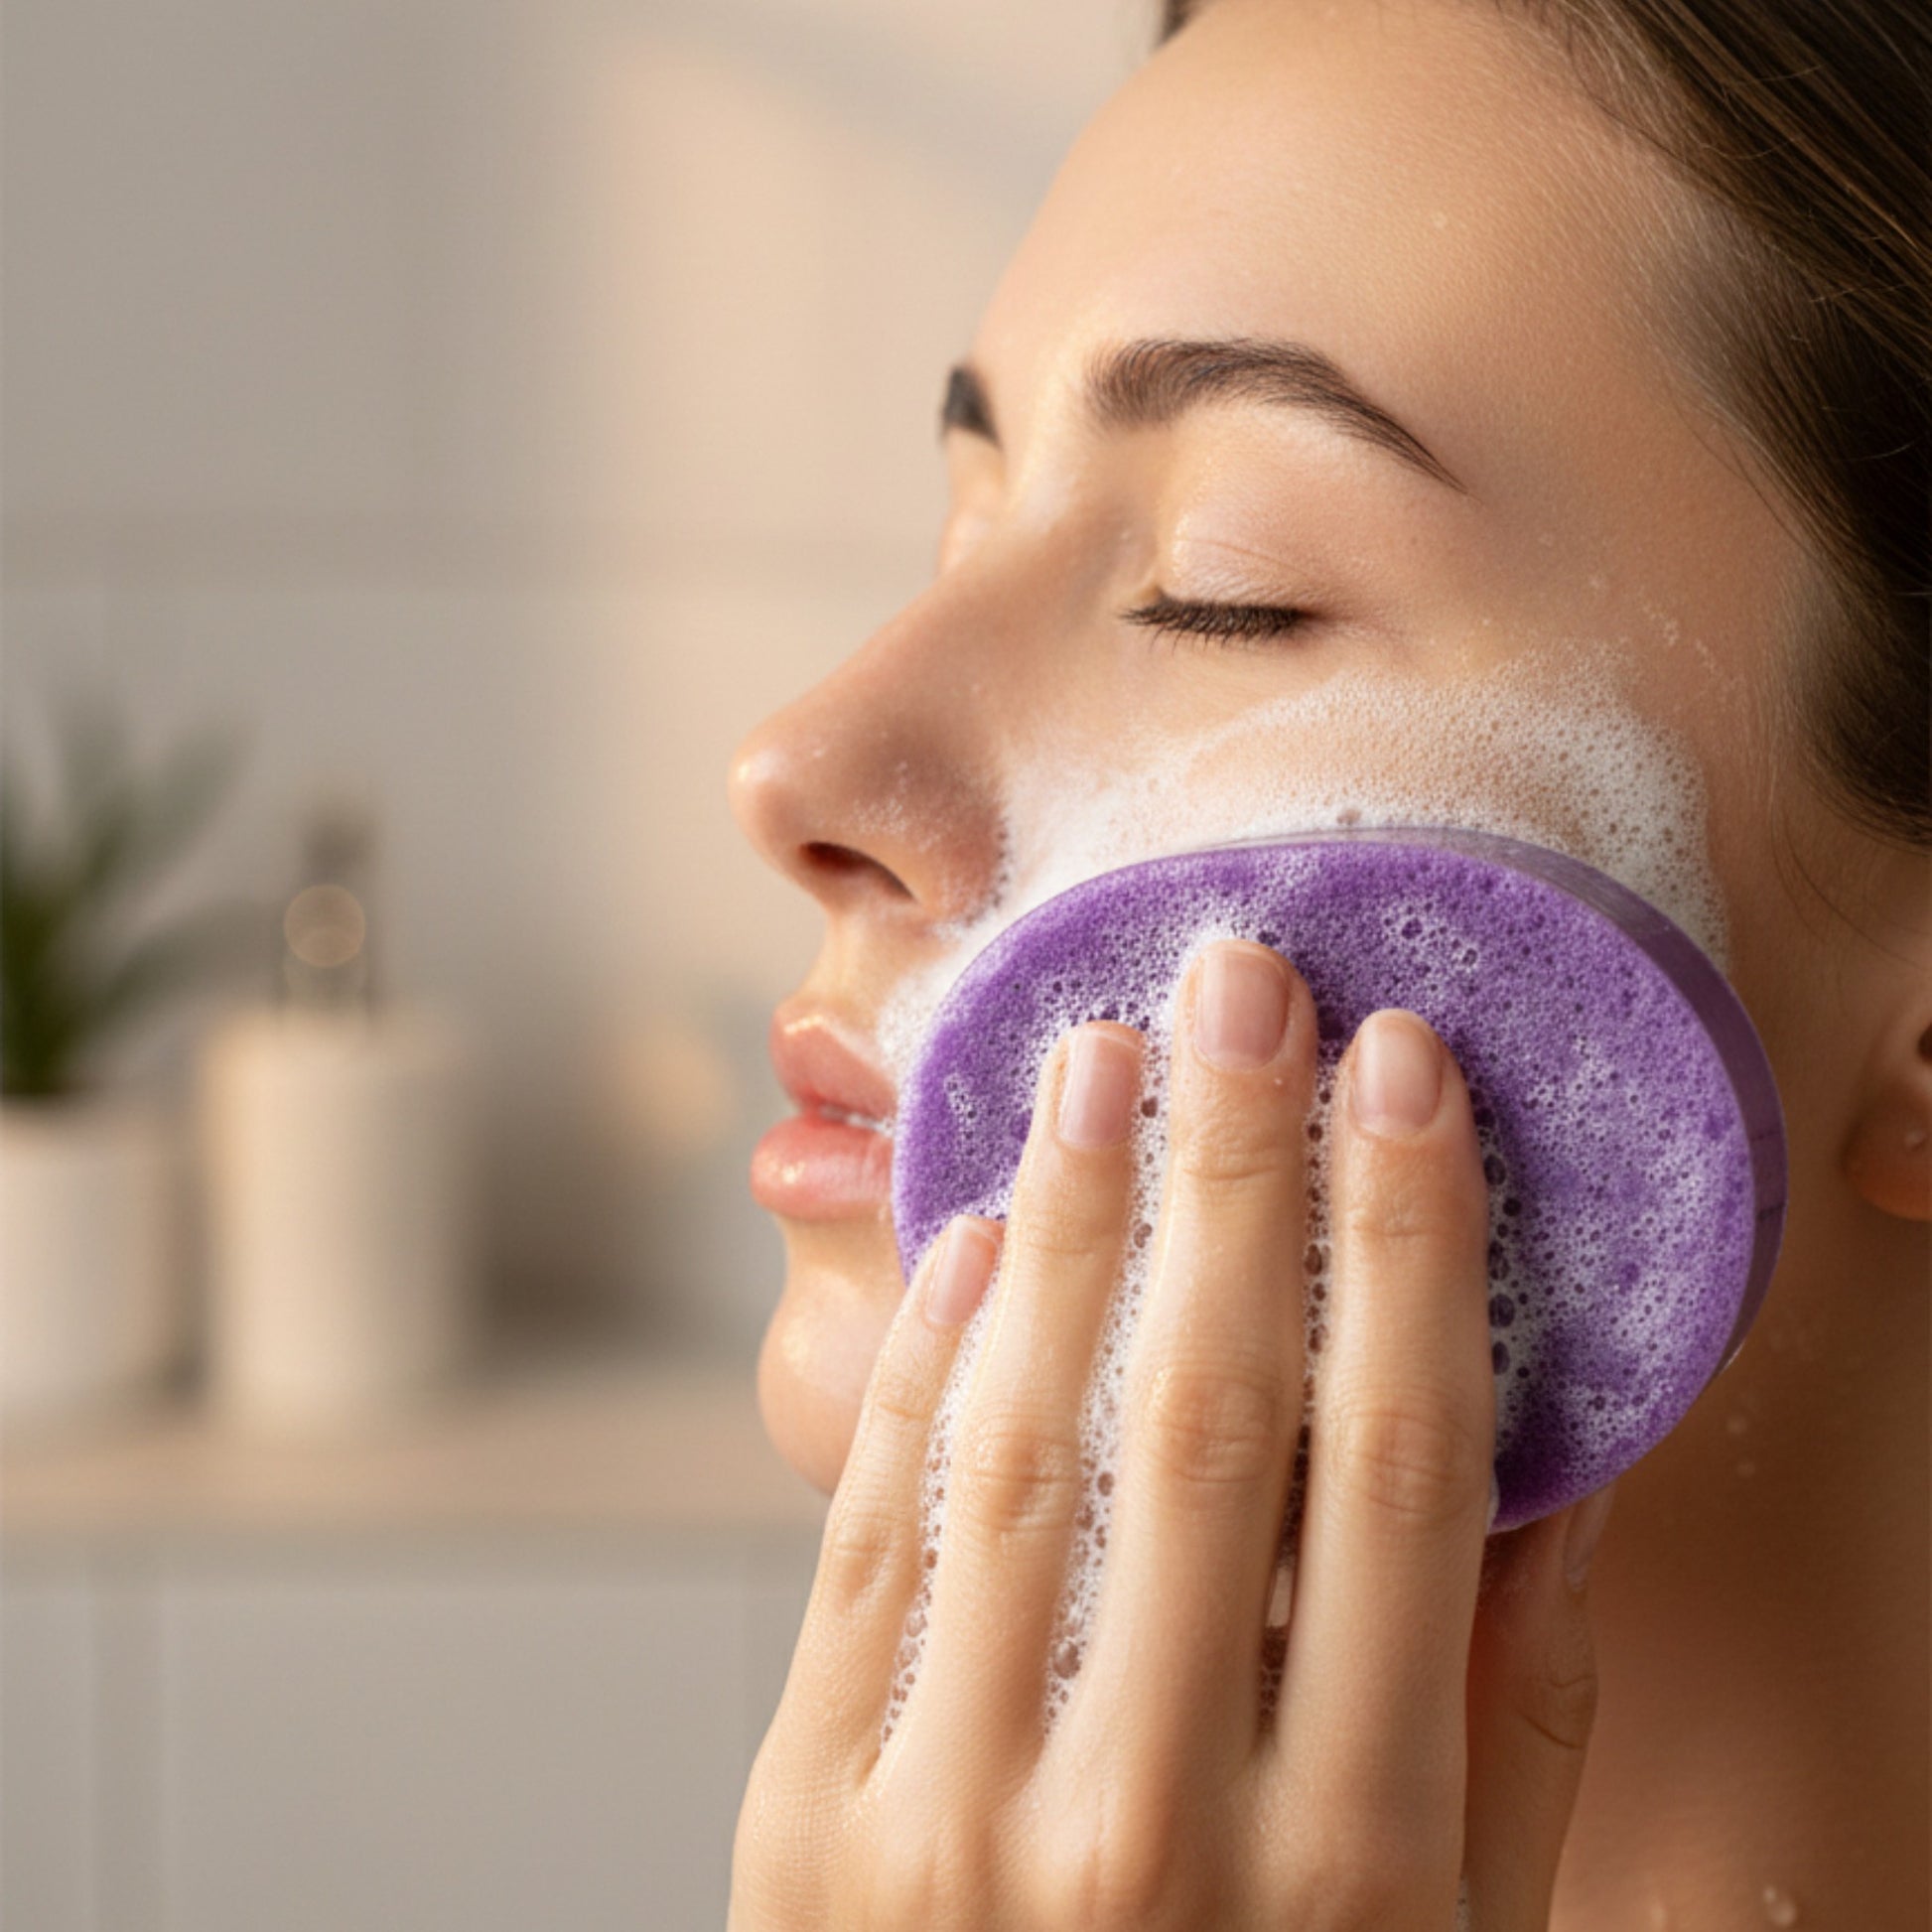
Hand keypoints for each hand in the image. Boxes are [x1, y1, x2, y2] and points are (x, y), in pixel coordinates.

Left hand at [731, 940, 1614, 1929]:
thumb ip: (1511, 1713)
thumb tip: (1550, 1458)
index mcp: (1361, 1869)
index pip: (1401, 1474)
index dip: (1408, 1241)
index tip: (1407, 1069)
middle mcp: (1158, 1836)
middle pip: (1208, 1419)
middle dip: (1233, 1167)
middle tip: (1238, 978)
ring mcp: (954, 1831)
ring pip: (1022, 1448)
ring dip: (1062, 1221)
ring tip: (1091, 1058)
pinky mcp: (804, 1823)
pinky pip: (866, 1549)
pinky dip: (919, 1374)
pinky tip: (968, 1244)